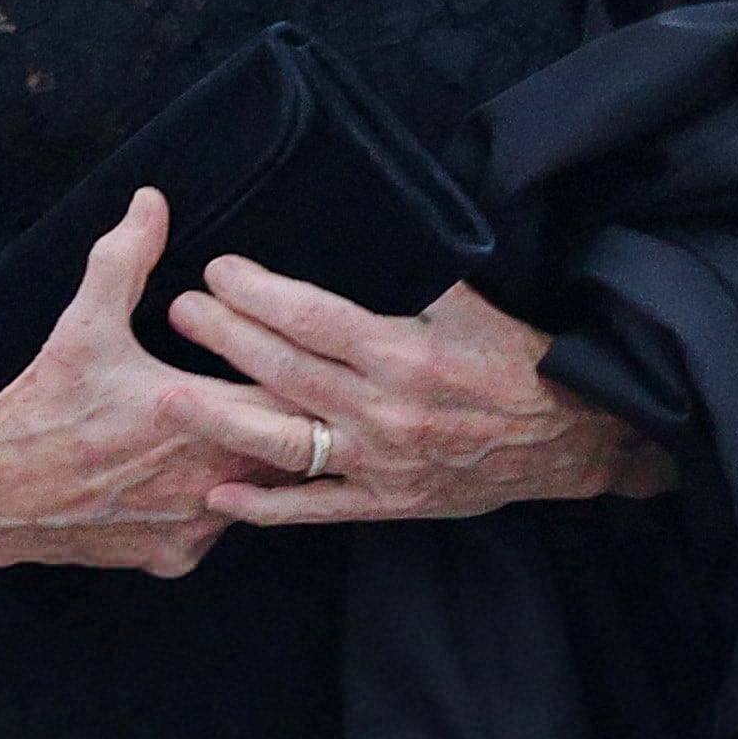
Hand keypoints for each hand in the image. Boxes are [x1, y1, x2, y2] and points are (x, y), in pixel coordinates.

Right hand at [0, 190, 311, 577]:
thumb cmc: (39, 407)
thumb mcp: (81, 326)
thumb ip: (124, 260)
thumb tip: (151, 201)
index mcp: (198, 416)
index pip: (294, 393)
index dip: (301, 371)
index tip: (302, 353)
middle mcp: (207, 479)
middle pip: (293, 447)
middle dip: (294, 418)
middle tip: (291, 389)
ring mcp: (195, 525)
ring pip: (261, 492)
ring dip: (260, 461)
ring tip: (251, 426)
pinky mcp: (176, 557)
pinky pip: (220, 526)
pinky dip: (218, 502)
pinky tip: (201, 474)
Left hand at [170, 261, 675, 527]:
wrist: (569, 439)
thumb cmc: (519, 364)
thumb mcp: (473, 307)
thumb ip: (417, 278)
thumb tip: (373, 229)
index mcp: (405, 352)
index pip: (312, 315)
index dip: (257, 292)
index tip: (219, 270)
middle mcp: (384, 408)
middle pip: (284, 369)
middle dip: (224, 337)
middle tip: (178, 312)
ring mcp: (380, 460)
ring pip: (283, 441)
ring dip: (220, 419)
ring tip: (168, 396)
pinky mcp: (385, 501)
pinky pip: (313, 509)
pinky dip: (264, 507)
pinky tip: (217, 498)